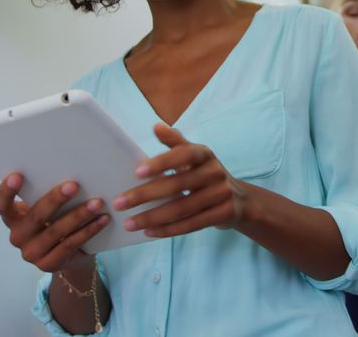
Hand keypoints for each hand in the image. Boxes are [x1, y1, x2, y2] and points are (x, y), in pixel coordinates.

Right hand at [0, 174, 109, 271]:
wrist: (70, 256)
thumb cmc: (57, 222)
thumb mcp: (49, 210)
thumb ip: (48, 195)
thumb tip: (71, 171)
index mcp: (13, 218)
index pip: (1, 206)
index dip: (6, 191)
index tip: (17, 175)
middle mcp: (17, 237)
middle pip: (35, 216)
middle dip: (55, 199)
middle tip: (74, 185)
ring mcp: (31, 253)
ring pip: (56, 231)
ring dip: (78, 215)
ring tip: (97, 203)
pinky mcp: (48, 264)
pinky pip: (70, 244)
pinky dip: (89, 230)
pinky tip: (103, 219)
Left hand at [113, 123, 247, 236]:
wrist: (239, 200)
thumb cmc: (205, 174)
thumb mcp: (194, 156)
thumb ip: (175, 142)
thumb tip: (156, 126)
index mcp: (205, 154)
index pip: (184, 154)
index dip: (162, 162)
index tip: (137, 172)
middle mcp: (215, 172)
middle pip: (177, 185)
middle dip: (145, 195)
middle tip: (119, 203)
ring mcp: (221, 194)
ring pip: (182, 208)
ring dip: (152, 217)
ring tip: (129, 223)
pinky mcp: (223, 214)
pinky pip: (191, 224)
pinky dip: (168, 229)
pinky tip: (148, 232)